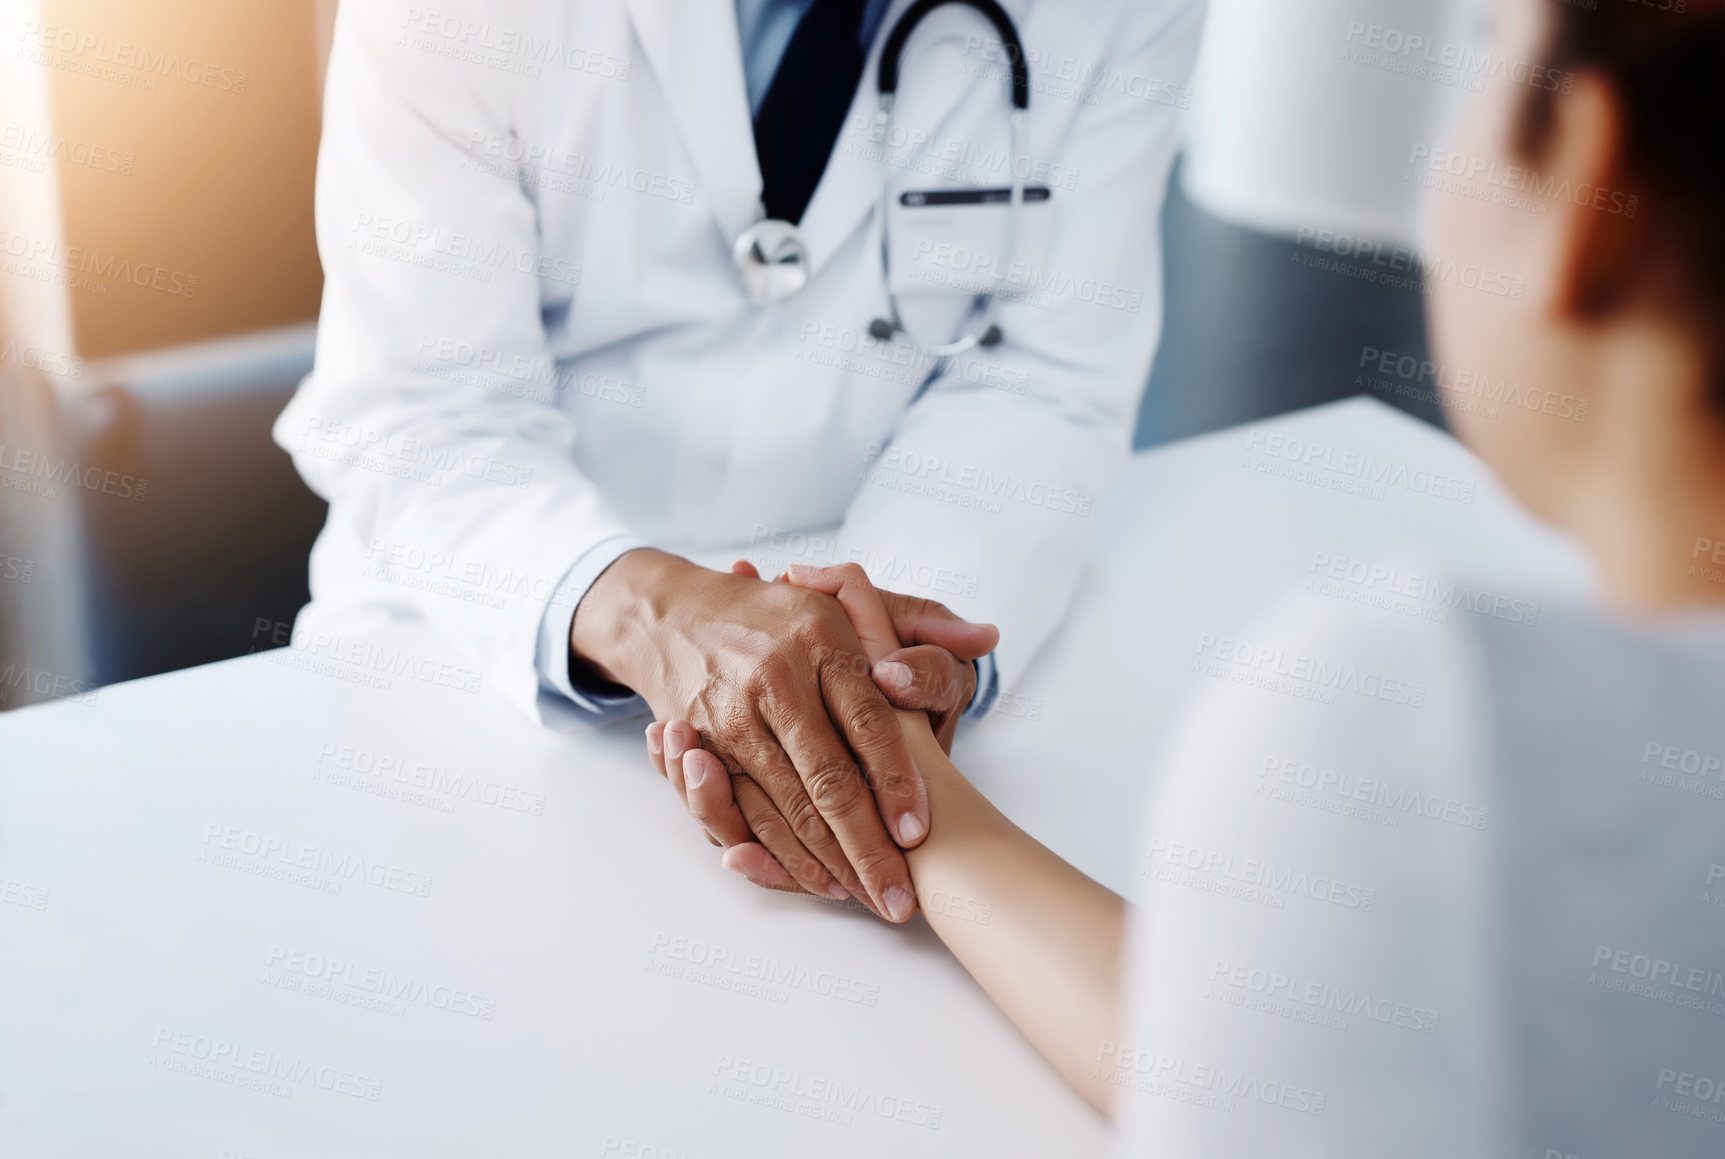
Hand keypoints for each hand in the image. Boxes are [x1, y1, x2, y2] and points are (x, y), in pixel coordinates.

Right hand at [574, 551, 993, 920]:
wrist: (674, 612)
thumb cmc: (779, 613)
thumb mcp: (850, 599)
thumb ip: (922, 621)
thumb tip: (989, 636)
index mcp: (823, 638)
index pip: (870, 723)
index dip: (897, 781)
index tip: (919, 832)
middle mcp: (777, 678)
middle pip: (828, 779)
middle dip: (866, 847)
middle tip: (900, 895)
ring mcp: (735, 715)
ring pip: (787, 807)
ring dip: (827, 863)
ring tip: (869, 898)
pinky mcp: (703, 746)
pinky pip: (744, 814)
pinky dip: (778, 855)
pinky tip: (815, 879)